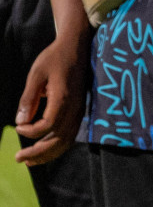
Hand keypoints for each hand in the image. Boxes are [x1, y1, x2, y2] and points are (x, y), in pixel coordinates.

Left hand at [15, 37, 89, 165]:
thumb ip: (28, 99)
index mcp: (64, 98)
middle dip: (38, 153)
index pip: (48, 126)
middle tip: (19, 158)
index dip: (31, 132)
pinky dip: (58, 146)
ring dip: (49, 153)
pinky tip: (45, 148)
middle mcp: (76, 107)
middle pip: (59, 139)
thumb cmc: (54, 58)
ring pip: (67, 140)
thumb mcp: (36, 75)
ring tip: (30, 160)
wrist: (77, 45)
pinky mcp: (80, 109)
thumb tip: (20, 122)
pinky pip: (71, 134)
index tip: (18, 127)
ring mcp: (80, 109)